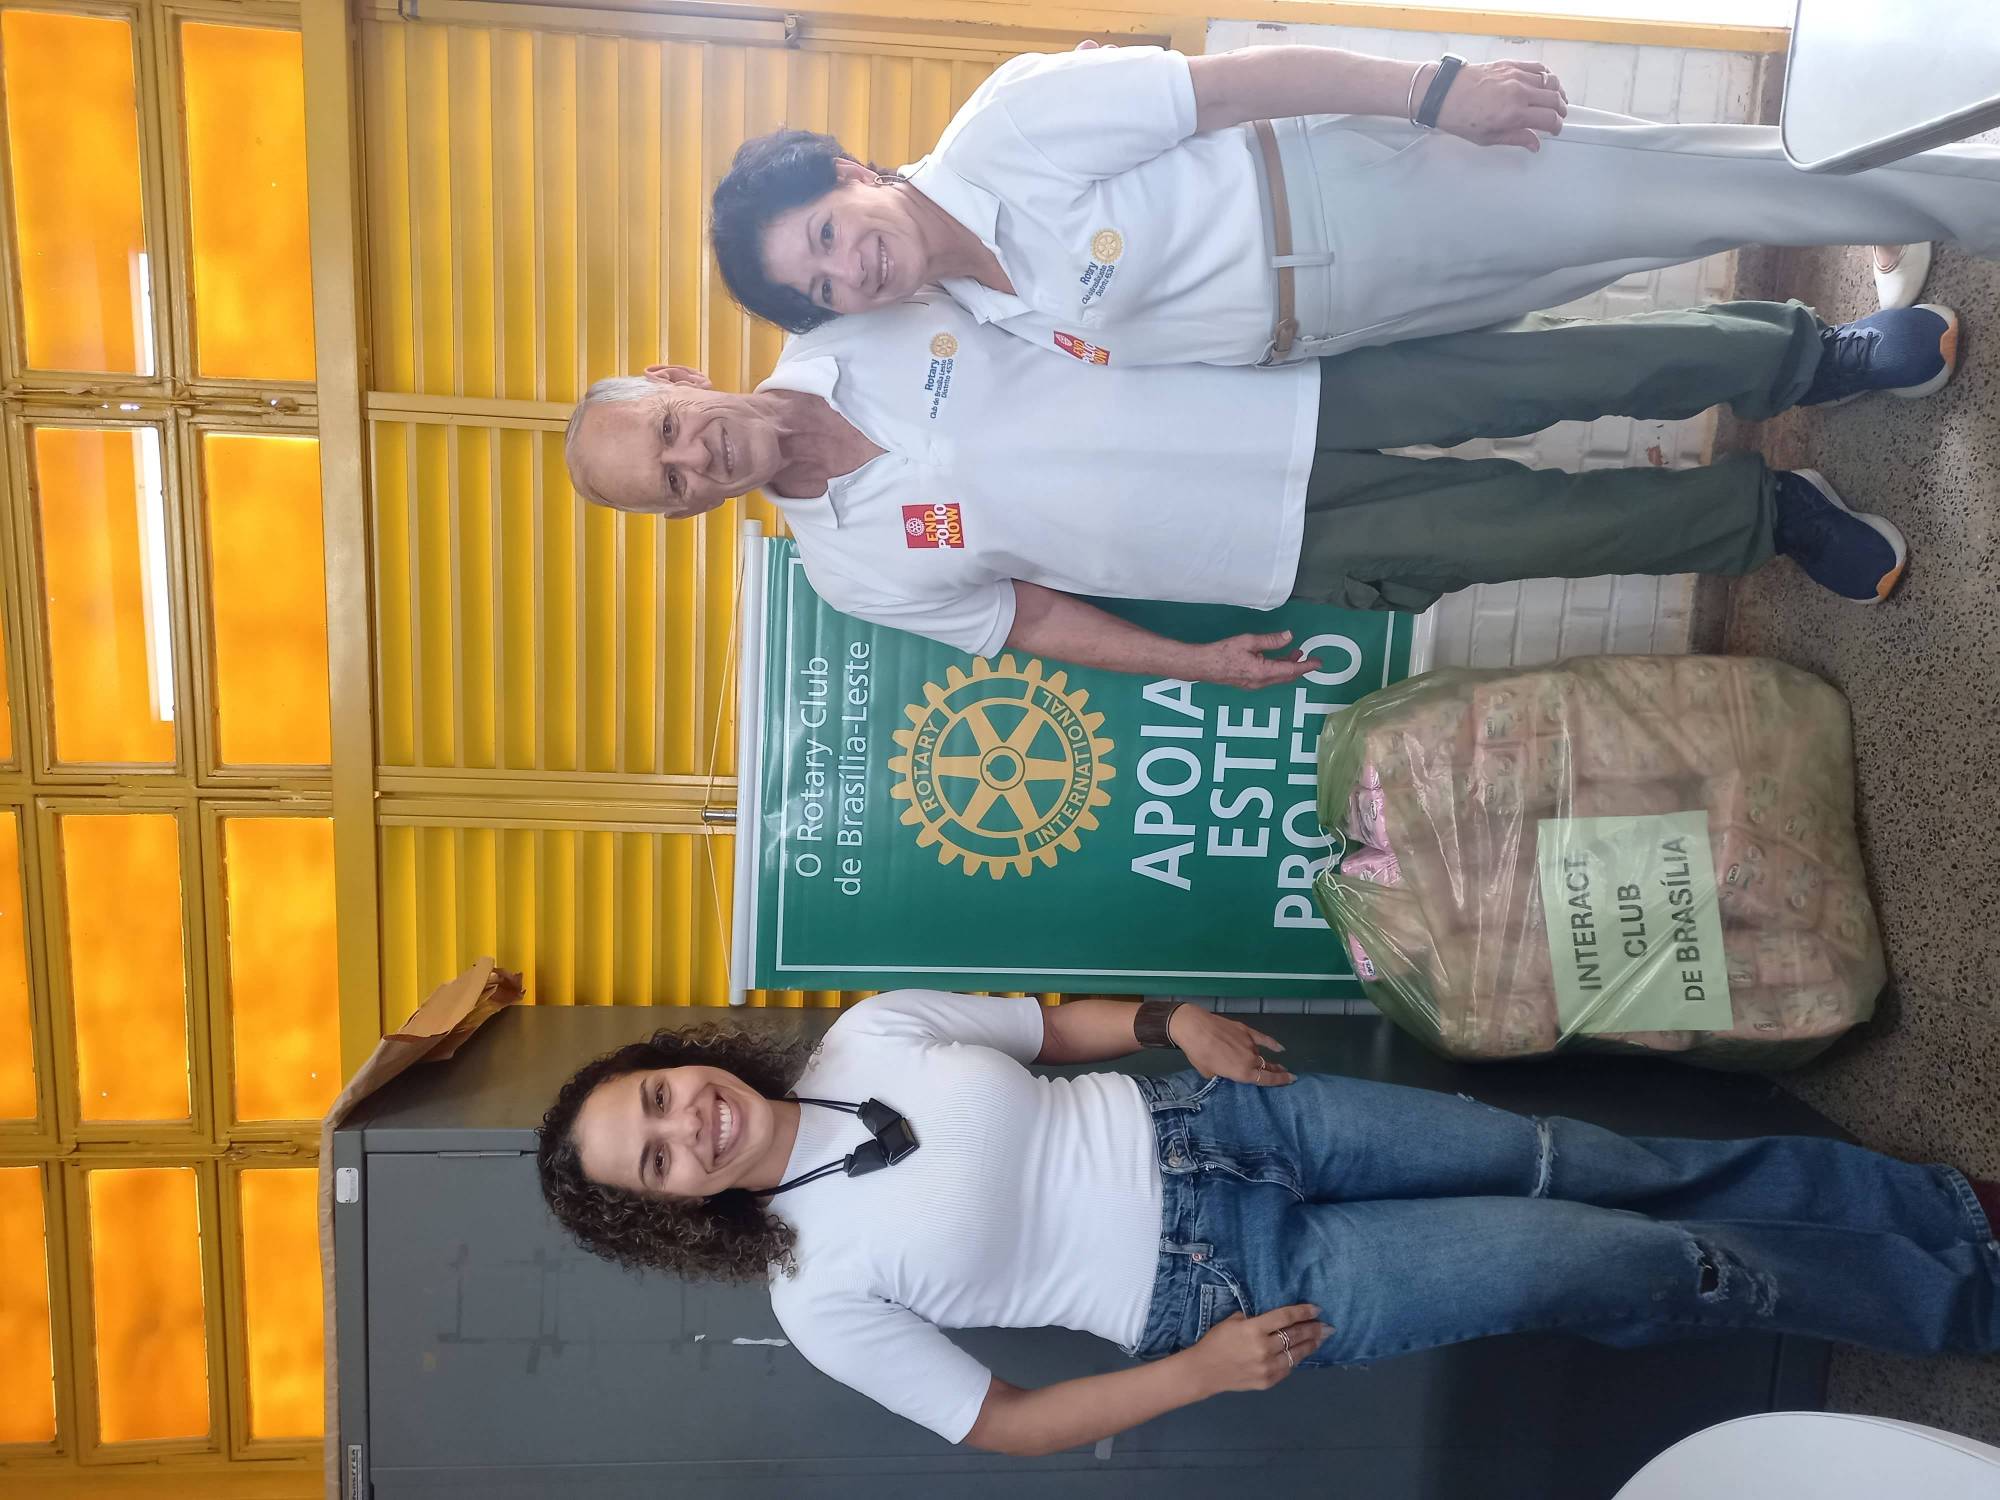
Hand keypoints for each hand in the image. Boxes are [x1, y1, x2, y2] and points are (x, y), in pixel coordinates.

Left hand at [1169, 1006, 1294, 1085]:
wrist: (1194, 1028)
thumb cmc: (1199, 1053)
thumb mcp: (1209, 1073)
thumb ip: (1224, 1075)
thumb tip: (1228, 1072)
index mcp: (1242, 1073)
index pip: (1267, 1079)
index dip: (1281, 1081)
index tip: (1291, 1080)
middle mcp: (1250, 1059)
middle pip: (1267, 1067)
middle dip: (1277, 1071)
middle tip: (1285, 1074)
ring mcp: (1249, 1043)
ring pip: (1261, 1055)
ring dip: (1266, 1060)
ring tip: (1272, 1063)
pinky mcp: (1245, 1031)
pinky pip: (1263, 1039)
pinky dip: (1272, 1043)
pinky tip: (1279, 1047)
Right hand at [1189, 1304, 1328, 1392]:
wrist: (1204, 1371)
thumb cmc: (1216, 1341)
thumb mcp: (1232, 1321)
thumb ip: (1254, 1318)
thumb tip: (1275, 1318)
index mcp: (1253, 1329)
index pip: (1285, 1318)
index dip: (1303, 1312)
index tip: (1316, 1309)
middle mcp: (1264, 1348)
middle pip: (1295, 1336)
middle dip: (1313, 1329)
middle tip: (1326, 1326)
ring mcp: (1267, 1367)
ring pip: (1296, 1354)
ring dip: (1310, 1345)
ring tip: (1320, 1339)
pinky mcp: (1268, 1381)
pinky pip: (1288, 1368)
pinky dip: (1296, 1359)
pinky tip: (1302, 1353)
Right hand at [1196, 631, 1320, 690]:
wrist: (1203, 665)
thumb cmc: (1223, 652)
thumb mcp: (1248, 641)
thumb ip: (1271, 640)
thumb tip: (1289, 636)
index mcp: (1263, 672)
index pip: (1291, 669)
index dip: (1306, 666)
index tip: (1318, 662)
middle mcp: (1261, 682)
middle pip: (1287, 676)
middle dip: (1299, 666)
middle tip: (1306, 655)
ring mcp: (1254, 685)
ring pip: (1278, 677)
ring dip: (1288, 667)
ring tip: (1294, 653)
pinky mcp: (1248, 683)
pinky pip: (1269, 678)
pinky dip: (1278, 669)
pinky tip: (1275, 660)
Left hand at [1430, 58, 1566, 150]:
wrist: (1444, 94)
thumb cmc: (1460, 117)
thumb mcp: (1487, 138)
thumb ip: (1515, 138)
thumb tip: (1534, 144)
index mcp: (1513, 113)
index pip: (1549, 118)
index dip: (1556, 126)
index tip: (1554, 130)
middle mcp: (1518, 92)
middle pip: (1554, 99)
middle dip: (1560, 110)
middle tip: (1558, 116)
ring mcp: (1516, 75)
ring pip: (1550, 81)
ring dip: (1557, 92)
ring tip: (1556, 100)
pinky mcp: (1510, 64)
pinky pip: (1538, 67)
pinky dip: (1547, 75)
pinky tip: (1546, 83)